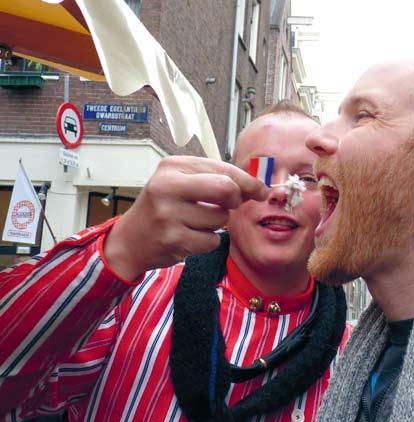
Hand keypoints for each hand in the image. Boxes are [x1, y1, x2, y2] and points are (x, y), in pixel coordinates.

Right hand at [104, 156, 268, 280]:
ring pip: (220, 219)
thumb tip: (258, 186)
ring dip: (217, 224)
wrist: (131, 240)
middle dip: (236, 200)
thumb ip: (215, 179)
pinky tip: (189, 237)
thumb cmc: (163, 209)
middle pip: (225, 189)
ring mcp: (168, 214)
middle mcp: (167, 186)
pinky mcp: (173, 239)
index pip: (223, 169)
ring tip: (195, 222)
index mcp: (173, 166)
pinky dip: (208, 242)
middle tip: (231, 206)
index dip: (248, 181)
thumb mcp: (182, 183)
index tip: (262, 190)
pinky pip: (212, 241)